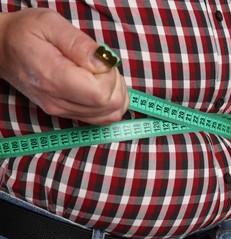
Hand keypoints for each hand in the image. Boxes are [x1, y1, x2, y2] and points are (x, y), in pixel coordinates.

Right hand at [0, 8, 128, 125]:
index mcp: (54, 78)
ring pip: (109, 115)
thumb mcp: (51, 24)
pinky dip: (110, 103)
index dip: (111, 76)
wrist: (3, 49)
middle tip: (102, 65)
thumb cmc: (26, 32)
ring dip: (116, 93)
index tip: (101, 59)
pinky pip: (101, 118)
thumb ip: (81, 44)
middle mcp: (58, 101)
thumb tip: (105, 63)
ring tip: (101, 74)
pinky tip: (101, 85)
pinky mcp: (66, 113)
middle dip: (116, 83)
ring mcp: (62, 111)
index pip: (101, 94)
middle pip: (109, 106)